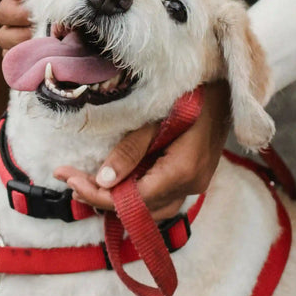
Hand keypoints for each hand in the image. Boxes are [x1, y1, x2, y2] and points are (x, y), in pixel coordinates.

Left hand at [54, 81, 231, 219]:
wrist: (227, 85)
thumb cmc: (190, 93)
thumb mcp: (154, 116)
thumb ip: (130, 150)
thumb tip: (104, 180)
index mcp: (182, 170)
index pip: (132, 199)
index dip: (97, 194)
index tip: (68, 178)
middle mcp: (191, 185)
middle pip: (139, 210)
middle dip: (101, 198)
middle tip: (68, 178)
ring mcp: (194, 184)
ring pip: (149, 209)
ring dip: (116, 200)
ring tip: (84, 183)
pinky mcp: (192, 177)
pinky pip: (159, 197)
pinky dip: (133, 193)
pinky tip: (112, 181)